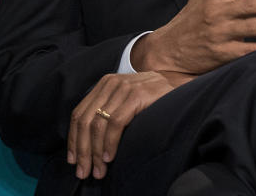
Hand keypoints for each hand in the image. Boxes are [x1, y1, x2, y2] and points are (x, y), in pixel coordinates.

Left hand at [67, 71, 188, 179]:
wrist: (182, 87)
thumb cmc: (153, 101)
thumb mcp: (125, 103)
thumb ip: (109, 112)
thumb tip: (87, 143)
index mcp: (104, 85)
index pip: (79, 113)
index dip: (73, 139)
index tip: (73, 160)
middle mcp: (110, 83)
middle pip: (85, 120)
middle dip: (82, 150)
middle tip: (83, 171)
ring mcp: (123, 88)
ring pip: (98, 124)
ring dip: (95, 152)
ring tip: (98, 170)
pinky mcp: (136, 95)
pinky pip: (115, 123)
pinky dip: (110, 143)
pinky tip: (109, 157)